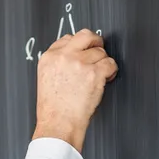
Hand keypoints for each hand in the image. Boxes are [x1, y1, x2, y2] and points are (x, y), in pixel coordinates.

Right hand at [33, 29, 117, 151]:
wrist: (58, 124)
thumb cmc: (53, 109)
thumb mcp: (46, 79)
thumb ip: (58, 63)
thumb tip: (75, 55)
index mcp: (49, 57)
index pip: (68, 38)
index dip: (79, 46)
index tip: (83, 53)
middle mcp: (64, 57)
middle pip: (85, 35)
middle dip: (95, 42)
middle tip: (98, 50)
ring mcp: (79, 63)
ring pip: (100, 52)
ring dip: (103, 63)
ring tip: (98, 76)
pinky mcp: (94, 73)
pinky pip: (110, 63)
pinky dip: (111, 71)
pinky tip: (106, 78)